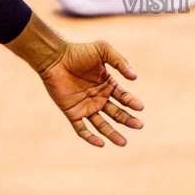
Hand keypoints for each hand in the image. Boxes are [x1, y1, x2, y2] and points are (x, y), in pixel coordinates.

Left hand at [6, 16, 143, 147]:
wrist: (54, 58)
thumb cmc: (78, 51)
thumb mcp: (103, 50)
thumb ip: (120, 61)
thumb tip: (135, 77)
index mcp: (107, 84)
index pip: (124, 97)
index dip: (132, 102)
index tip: (140, 107)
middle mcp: (99, 97)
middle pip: (117, 113)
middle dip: (128, 120)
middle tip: (139, 126)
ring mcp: (86, 106)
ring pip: (102, 125)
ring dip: (113, 134)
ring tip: (123, 143)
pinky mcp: (72, 113)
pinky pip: (82, 129)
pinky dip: (90, 138)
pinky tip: (101, 144)